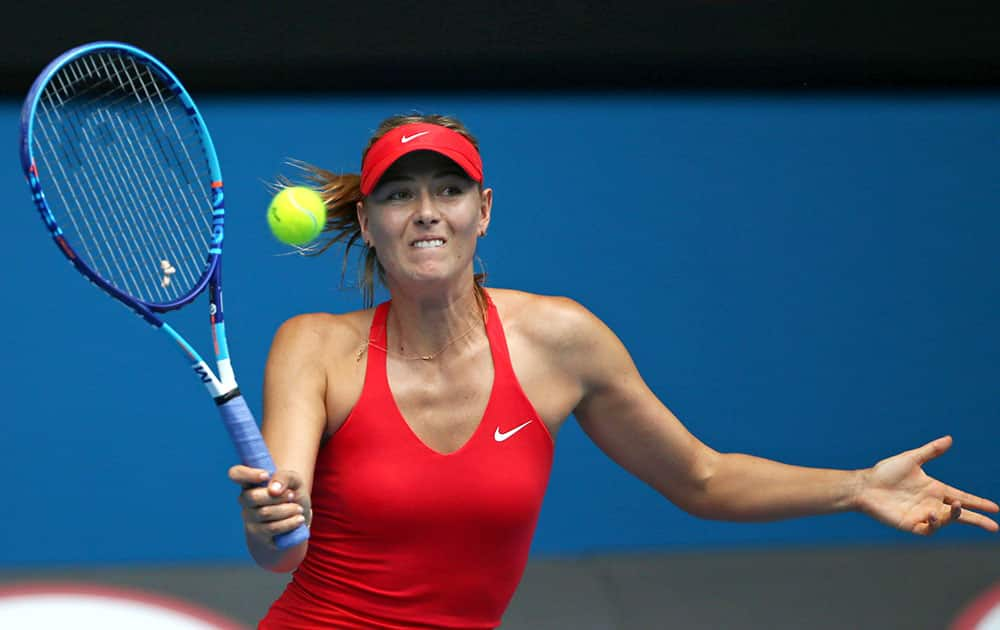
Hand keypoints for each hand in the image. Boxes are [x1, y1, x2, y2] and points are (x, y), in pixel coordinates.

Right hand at [228, 465, 310, 547]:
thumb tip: (273, 490)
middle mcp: (245, 500)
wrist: (298, 519)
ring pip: (264, 513)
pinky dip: (289, 523)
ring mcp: (249, 518)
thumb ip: (284, 477)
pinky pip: (271, 528)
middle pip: (253, 496)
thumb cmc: (292, 495)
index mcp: (251, 482)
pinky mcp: (258, 535)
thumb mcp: (294, 480)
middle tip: (292, 495)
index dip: (247, 474)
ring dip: (287, 510)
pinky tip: (298, 519)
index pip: (236, 473)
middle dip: (278, 496)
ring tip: (299, 509)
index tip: (266, 475)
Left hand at [856, 436, 998, 535]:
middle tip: (994, 527)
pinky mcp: (911, 524)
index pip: (963, 497)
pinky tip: (933, 515)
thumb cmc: (885, 472)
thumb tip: (949, 439)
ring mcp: (922, 515)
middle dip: (977, 520)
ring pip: (946, 521)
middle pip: (960, 515)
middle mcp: (932, 503)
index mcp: (935, 489)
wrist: (865, 485)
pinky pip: (929, 529)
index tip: (995, 508)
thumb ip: (931, 451)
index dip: (978, 503)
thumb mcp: (911, 459)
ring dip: (954, 516)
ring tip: (955, 507)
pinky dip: (935, 524)